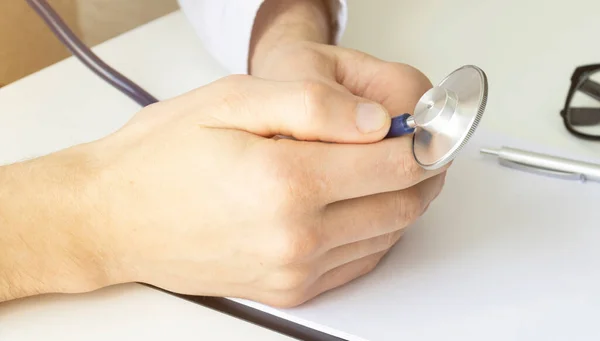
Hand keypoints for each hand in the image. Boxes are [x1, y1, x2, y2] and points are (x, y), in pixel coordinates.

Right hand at [84, 75, 446, 307]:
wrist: (113, 217)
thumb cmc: (163, 157)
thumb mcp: (234, 101)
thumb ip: (314, 106)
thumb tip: (375, 121)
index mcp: (288, 181)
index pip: (396, 163)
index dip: (424, 140)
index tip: (427, 126)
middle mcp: (298, 236)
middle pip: (402, 204)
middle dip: (422, 170)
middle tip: (415, 144)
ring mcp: (294, 269)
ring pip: (388, 236)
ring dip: (400, 201)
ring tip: (381, 169)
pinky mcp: (288, 288)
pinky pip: (359, 263)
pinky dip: (375, 233)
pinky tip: (357, 206)